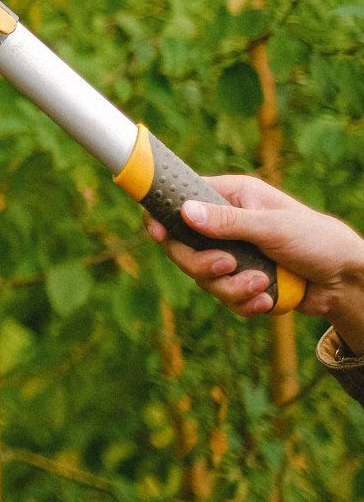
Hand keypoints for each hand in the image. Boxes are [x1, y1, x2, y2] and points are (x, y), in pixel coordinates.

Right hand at [146, 175, 363, 348]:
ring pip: (203, 278)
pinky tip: (268, 299)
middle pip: (183, 247)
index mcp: (231, 198)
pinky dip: (244, 303)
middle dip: (203, 264)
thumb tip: (184, 212)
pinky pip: (224, 298)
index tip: (157, 234)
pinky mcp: (241, 282)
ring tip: (263, 285)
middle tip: (228, 266)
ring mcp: (232, 254)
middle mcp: (226, 225)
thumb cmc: (317, 240)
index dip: (163, 217)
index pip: (181, 200)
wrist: (346, 281)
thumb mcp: (273, 227)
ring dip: (232, 288)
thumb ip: (228, 223)